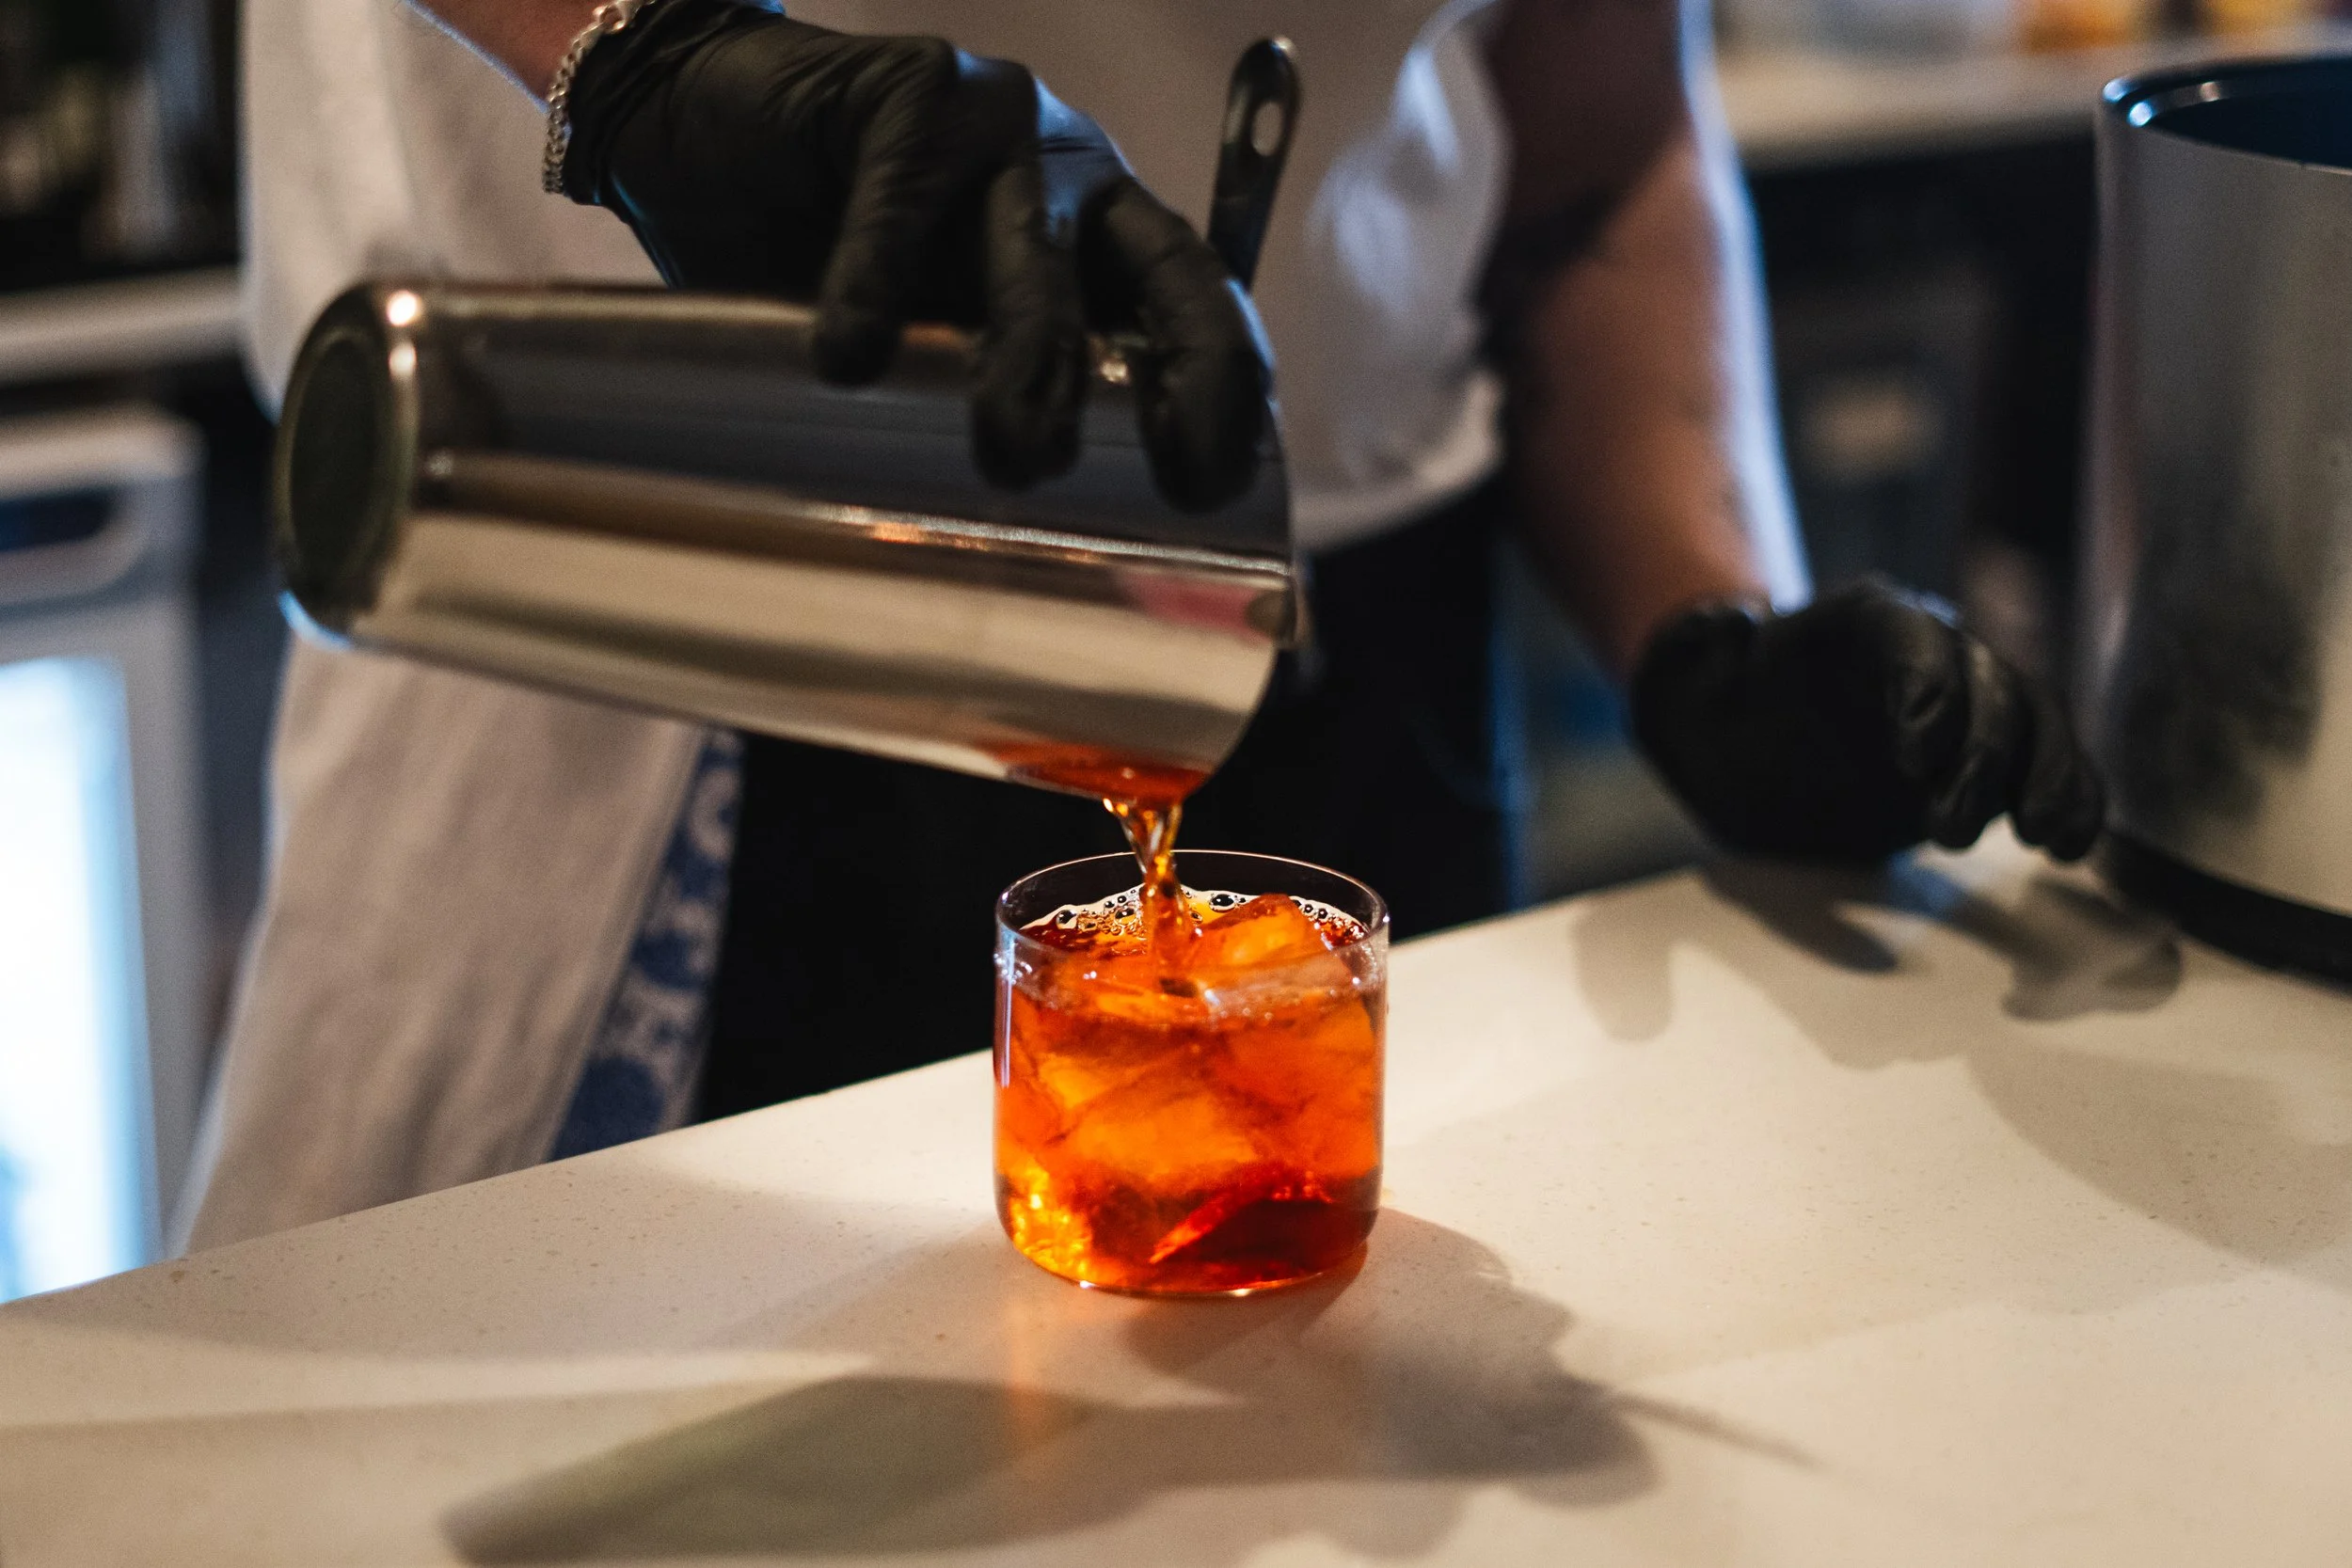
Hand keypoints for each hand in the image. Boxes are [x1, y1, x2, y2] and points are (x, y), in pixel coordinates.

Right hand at [560, 0, 1266, 507]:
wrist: (690, 128)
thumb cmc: (815, 262)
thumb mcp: (922, 351)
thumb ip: (979, 407)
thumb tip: (1028, 568)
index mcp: (1101, 242)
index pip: (1201, 311)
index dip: (1227, 394)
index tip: (1214, 493)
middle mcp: (1076, 177)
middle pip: (1166, 273)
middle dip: (1184, 380)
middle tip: (1166, 481)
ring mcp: (1001, 124)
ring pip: (1035, 255)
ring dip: (1029, 361)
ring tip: (1008, 453)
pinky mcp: (912, 92)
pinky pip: (901, 200)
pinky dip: (875, 282)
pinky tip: (847, 357)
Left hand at [1629, 579, 2105, 862]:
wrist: (1751, 747)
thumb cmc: (1726, 714)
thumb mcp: (1698, 690)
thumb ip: (1704, 659)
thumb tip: (1719, 626)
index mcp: (1855, 623)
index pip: (1905, 631)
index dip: (1926, 684)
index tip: (1917, 753)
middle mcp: (1928, 647)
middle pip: (1982, 679)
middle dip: (1980, 753)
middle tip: (1949, 829)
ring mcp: (1971, 696)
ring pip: (2033, 716)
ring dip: (2046, 777)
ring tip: (2043, 840)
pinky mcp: (1994, 752)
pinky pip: (2049, 762)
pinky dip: (2070, 799)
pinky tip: (2071, 847)